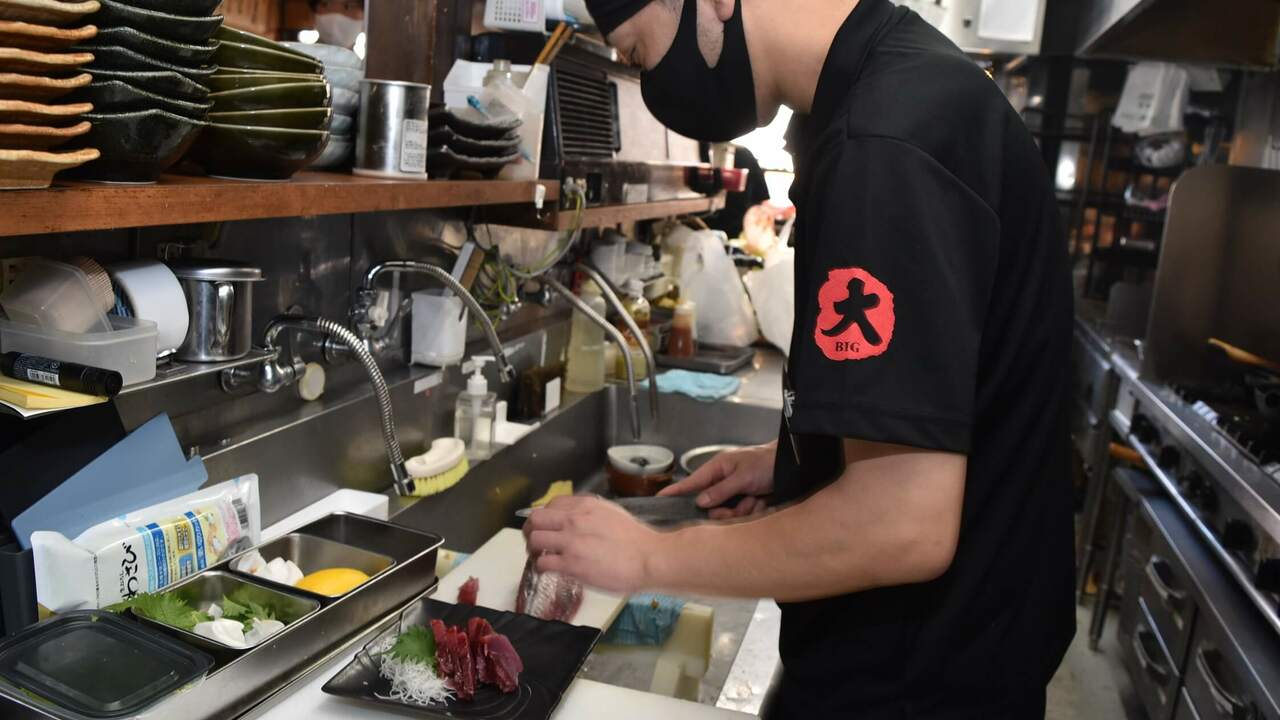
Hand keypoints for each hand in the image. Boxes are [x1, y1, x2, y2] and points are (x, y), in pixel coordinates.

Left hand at [524, 496, 664, 593]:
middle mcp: (574, 519)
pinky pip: (543, 563)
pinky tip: (549, 570)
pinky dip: (541, 567)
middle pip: (536, 519)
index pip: (551, 504)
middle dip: (531, 530)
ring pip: (534, 539)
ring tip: (540, 557)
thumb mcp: (612, 513)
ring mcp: (570, 541)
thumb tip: (579, 520)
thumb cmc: (637, 539)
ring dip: (533, 549)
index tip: (549, 527)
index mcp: (585, 505)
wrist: (649, 558)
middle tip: (536, 542)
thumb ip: (591, 514)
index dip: (546, 517)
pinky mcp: (571, 564)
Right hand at [658, 443, 775, 519]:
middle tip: (743, 504)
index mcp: (717, 469)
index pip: (691, 483)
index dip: (676, 492)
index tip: (659, 499)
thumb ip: (721, 490)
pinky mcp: (746, 501)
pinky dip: (754, 510)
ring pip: (728, 514)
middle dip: (727, 511)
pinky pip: (743, 516)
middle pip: (711, 507)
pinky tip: (764, 501)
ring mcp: (735, 493)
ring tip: (758, 498)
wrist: (791, 466)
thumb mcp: (743, 476)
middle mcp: (723, 482)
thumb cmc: (766, 462)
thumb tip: (700, 502)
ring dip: (744, 510)